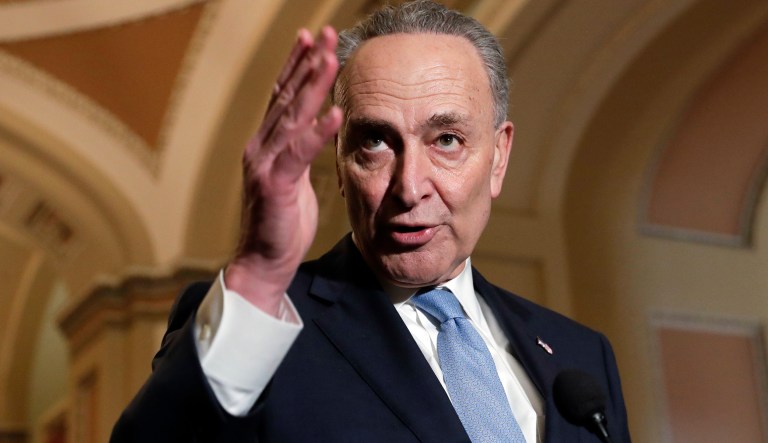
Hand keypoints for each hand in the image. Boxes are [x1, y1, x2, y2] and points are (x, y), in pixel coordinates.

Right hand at [224, 26, 341, 315]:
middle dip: (306, 63)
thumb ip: (298, 153)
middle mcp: (261, 147)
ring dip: (312, 85)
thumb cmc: (281, 224)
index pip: (282, 97)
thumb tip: (315, 131)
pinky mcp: (275, 185)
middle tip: (324, 32)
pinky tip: (334, 112)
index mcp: (266, 145)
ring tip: (330, 57)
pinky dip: (317, 132)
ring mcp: (265, 164)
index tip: (312, 40)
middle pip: (287, 97)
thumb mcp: (292, 180)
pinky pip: (299, 153)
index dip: (297, 67)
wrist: (263, 262)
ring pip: (292, 117)